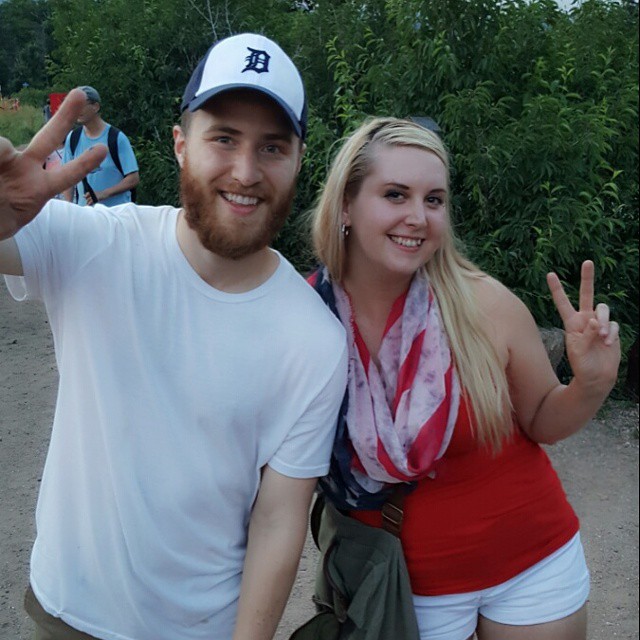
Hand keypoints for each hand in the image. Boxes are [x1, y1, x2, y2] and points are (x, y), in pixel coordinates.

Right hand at [0, 88, 106, 238]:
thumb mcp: (9, 220)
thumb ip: (20, 195)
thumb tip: (7, 153)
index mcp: (40, 188)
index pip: (66, 174)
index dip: (83, 163)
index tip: (101, 149)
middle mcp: (26, 168)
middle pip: (49, 137)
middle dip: (65, 116)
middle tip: (81, 94)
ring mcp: (8, 160)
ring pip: (4, 146)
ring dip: (1, 153)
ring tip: (3, 185)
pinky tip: (1, 177)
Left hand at [547, 260, 620, 393]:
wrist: (596, 378)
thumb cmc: (581, 366)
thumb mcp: (578, 351)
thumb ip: (586, 335)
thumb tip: (596, 320)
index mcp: (571, 323)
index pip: (562, 303)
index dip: (557, 289)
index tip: (550, 274)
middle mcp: (585, 320)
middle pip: (586, 295)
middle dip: (587, 278)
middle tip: (587, 262)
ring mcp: (599, 324)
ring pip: (603, 309)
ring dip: (604, 320)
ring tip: (602, 337)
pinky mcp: (611, 331)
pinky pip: (614, 324)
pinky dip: (611, 332)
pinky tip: (607, 343)